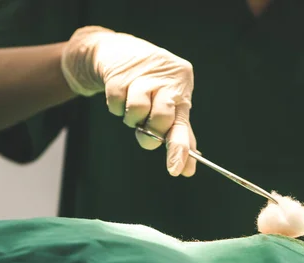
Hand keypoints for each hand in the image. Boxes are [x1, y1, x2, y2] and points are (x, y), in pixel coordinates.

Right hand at [61, 26, 196, 176]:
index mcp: (182, 90)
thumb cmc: (149, 85)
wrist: (119, 52)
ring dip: (131, 117)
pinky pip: (116, 105)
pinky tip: (120, 92)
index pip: (182, 124)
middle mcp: (167, 79)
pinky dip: (116, 106)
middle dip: (149, 130)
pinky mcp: (120, 74)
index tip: (177, 170)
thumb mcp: (168, 104)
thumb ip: (178, 135)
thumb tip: (187, 169)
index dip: (179, 149)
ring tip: (132, 103)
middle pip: (161, 119)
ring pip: (137, 111)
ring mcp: (143, 75)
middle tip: (143, 125)